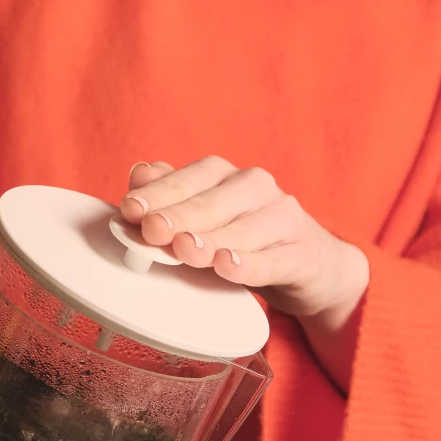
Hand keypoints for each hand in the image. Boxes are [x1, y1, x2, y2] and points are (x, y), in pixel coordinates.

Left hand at [120, 158, 369, 389]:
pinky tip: (228, 265)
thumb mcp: (204, 217)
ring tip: (184, 248)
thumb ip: (171, 197)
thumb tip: (139, 174)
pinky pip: (274, 260)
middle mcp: (256, 188)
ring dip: (211, 240)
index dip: (159, 193)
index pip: (189, 178)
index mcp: (225, 176)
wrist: (309, 264)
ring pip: (243, 229)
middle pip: (212, 201)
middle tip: (152, 228)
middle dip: (179, 215)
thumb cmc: (243, 237)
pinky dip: (250, 264)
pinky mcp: (303, 255)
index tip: (130, 208)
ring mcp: (283, 219)